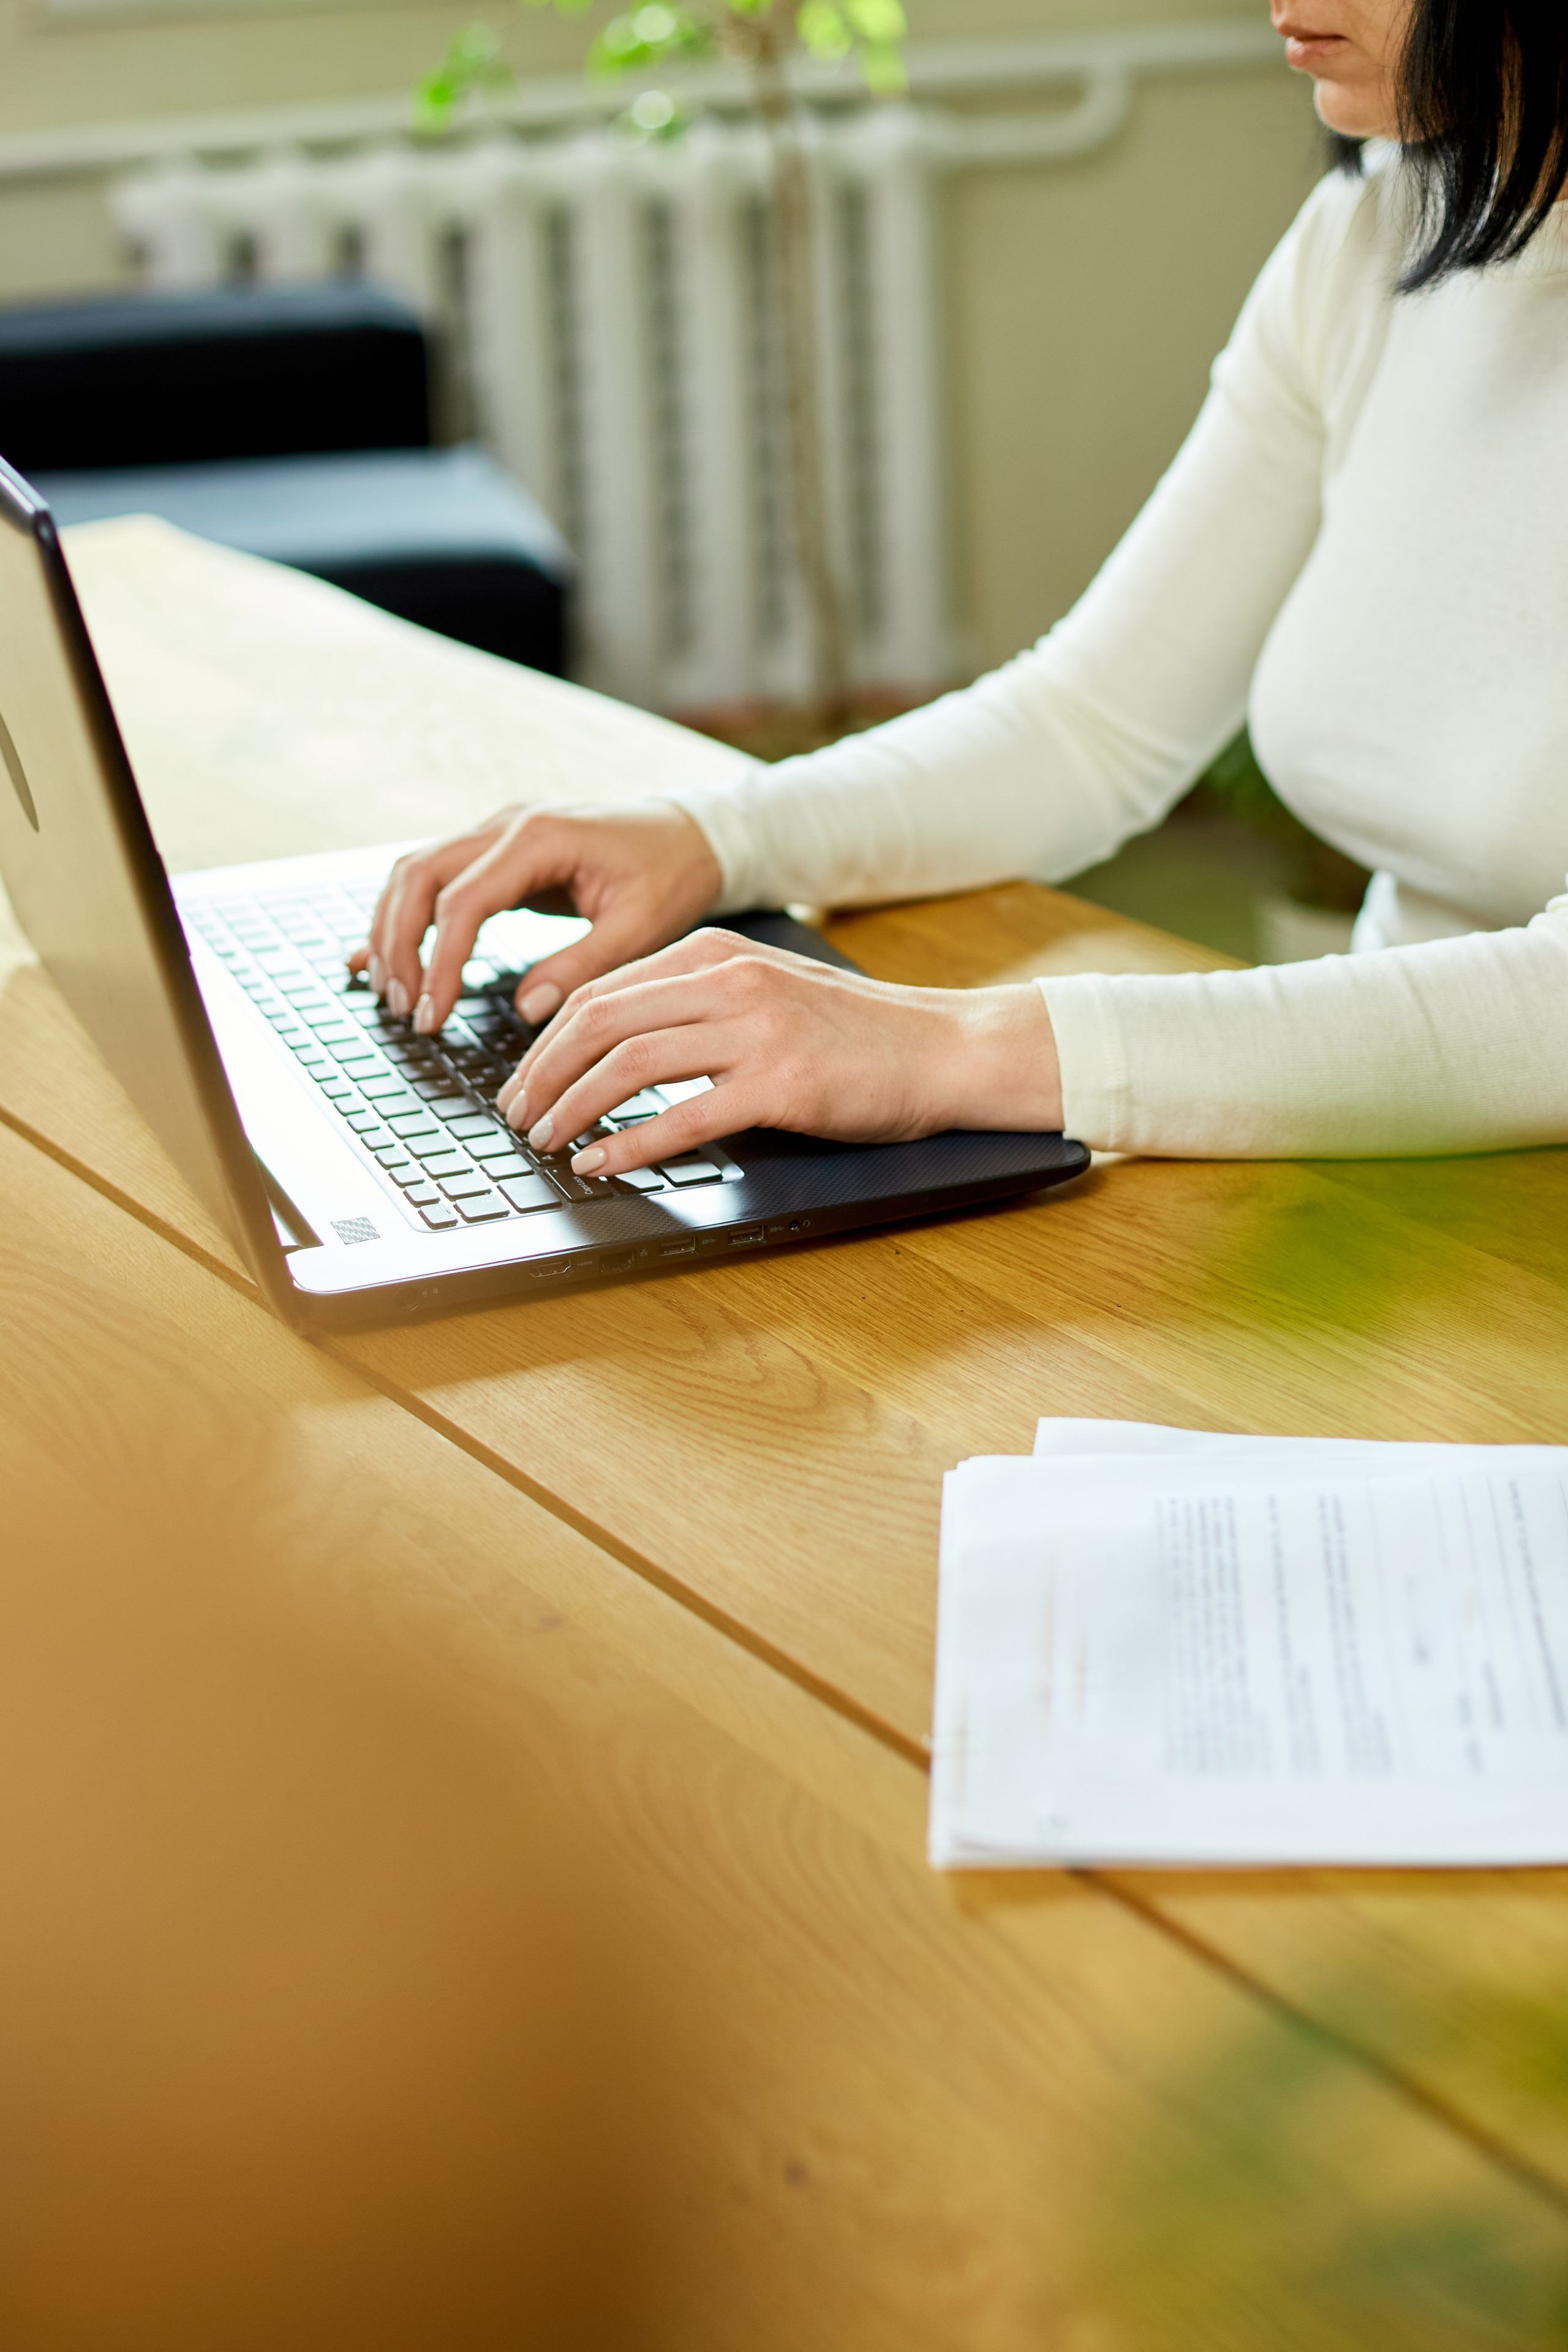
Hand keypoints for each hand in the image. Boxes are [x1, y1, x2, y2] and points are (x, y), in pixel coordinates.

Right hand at [349, 800, 722, 1033]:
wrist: (692, 834)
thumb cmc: (672, 874)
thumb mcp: (641, 927)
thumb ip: (583, 966)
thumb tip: (528, 1010)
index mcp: (540, 837)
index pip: (462, 901)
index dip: (440, 962)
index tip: (431, 1015)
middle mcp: (507, 824)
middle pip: (418, 877)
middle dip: (398, 945)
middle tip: (401, 1007)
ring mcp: (497, 832)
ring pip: (415, 873)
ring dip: (393, 930)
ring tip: (390, 992)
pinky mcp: (498, 851)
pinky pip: (435, 880)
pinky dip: (406, 917)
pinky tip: (381, 956)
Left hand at [495, 927, 1063, 1175]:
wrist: (944, 1048)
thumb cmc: (857, 1034)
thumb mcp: (767, 992)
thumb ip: (697, 1005)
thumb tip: (616, 1046)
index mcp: (717, 954)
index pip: (603, 990)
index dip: (547, 1039)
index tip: (523, 1079)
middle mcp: (731, 981)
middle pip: (600, 1020)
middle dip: (542, 1072)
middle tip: (515, 1114)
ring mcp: (757, 1030)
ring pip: (629, 1063)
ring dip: (573, 1107)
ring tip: (546, 1140)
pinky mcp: (782, 1083)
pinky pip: (682, 1114)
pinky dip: (629, 1143)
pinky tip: (601, 1164)